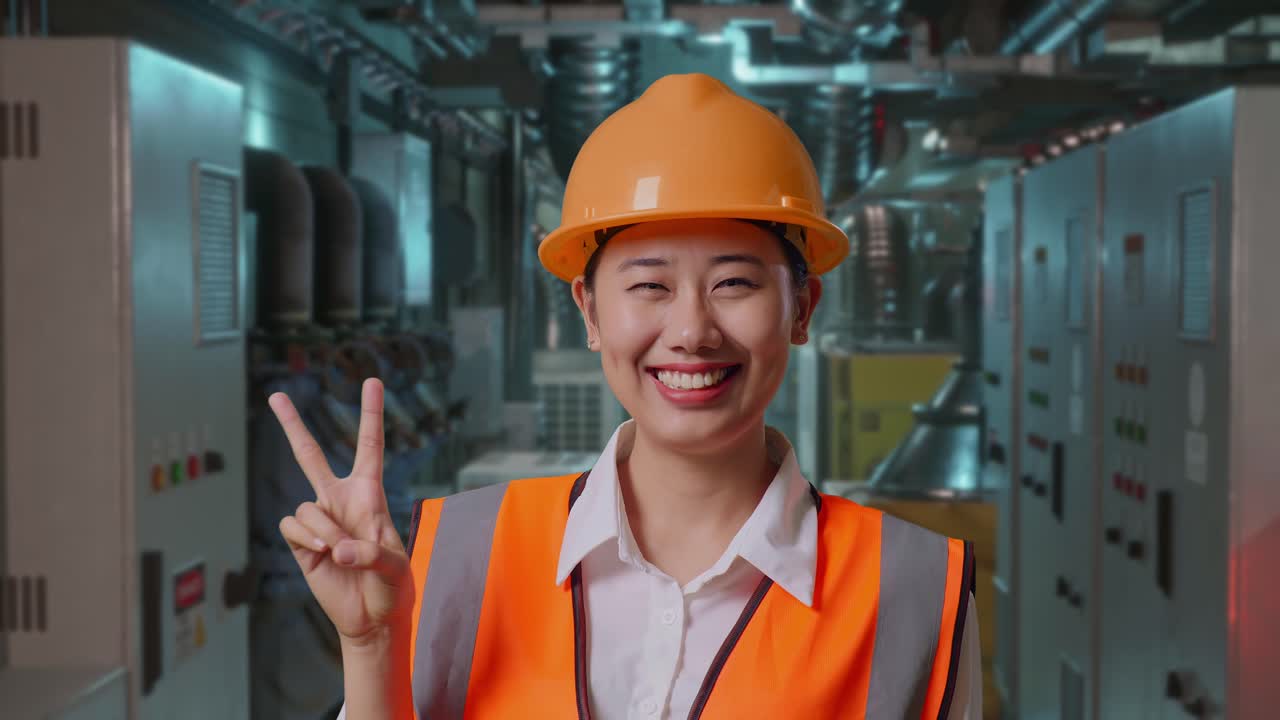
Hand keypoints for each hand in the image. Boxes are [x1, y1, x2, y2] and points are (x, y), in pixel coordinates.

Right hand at [270, 378, 414, 645]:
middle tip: (275, 394)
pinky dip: (308, 540)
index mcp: (370, 494)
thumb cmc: (392, 586)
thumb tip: (336, 547)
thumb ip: (372, 553)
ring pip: (306, 508)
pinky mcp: (301, 542)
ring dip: (323, 530)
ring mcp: (318, 520)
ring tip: (340, 552)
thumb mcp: (397, 567)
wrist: (371, 616)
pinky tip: (323, 554)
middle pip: (310, 455)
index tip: (373, 381)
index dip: (371, 414)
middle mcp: (339, 500)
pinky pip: (292, 527)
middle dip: (292, 425)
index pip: (370, 446)